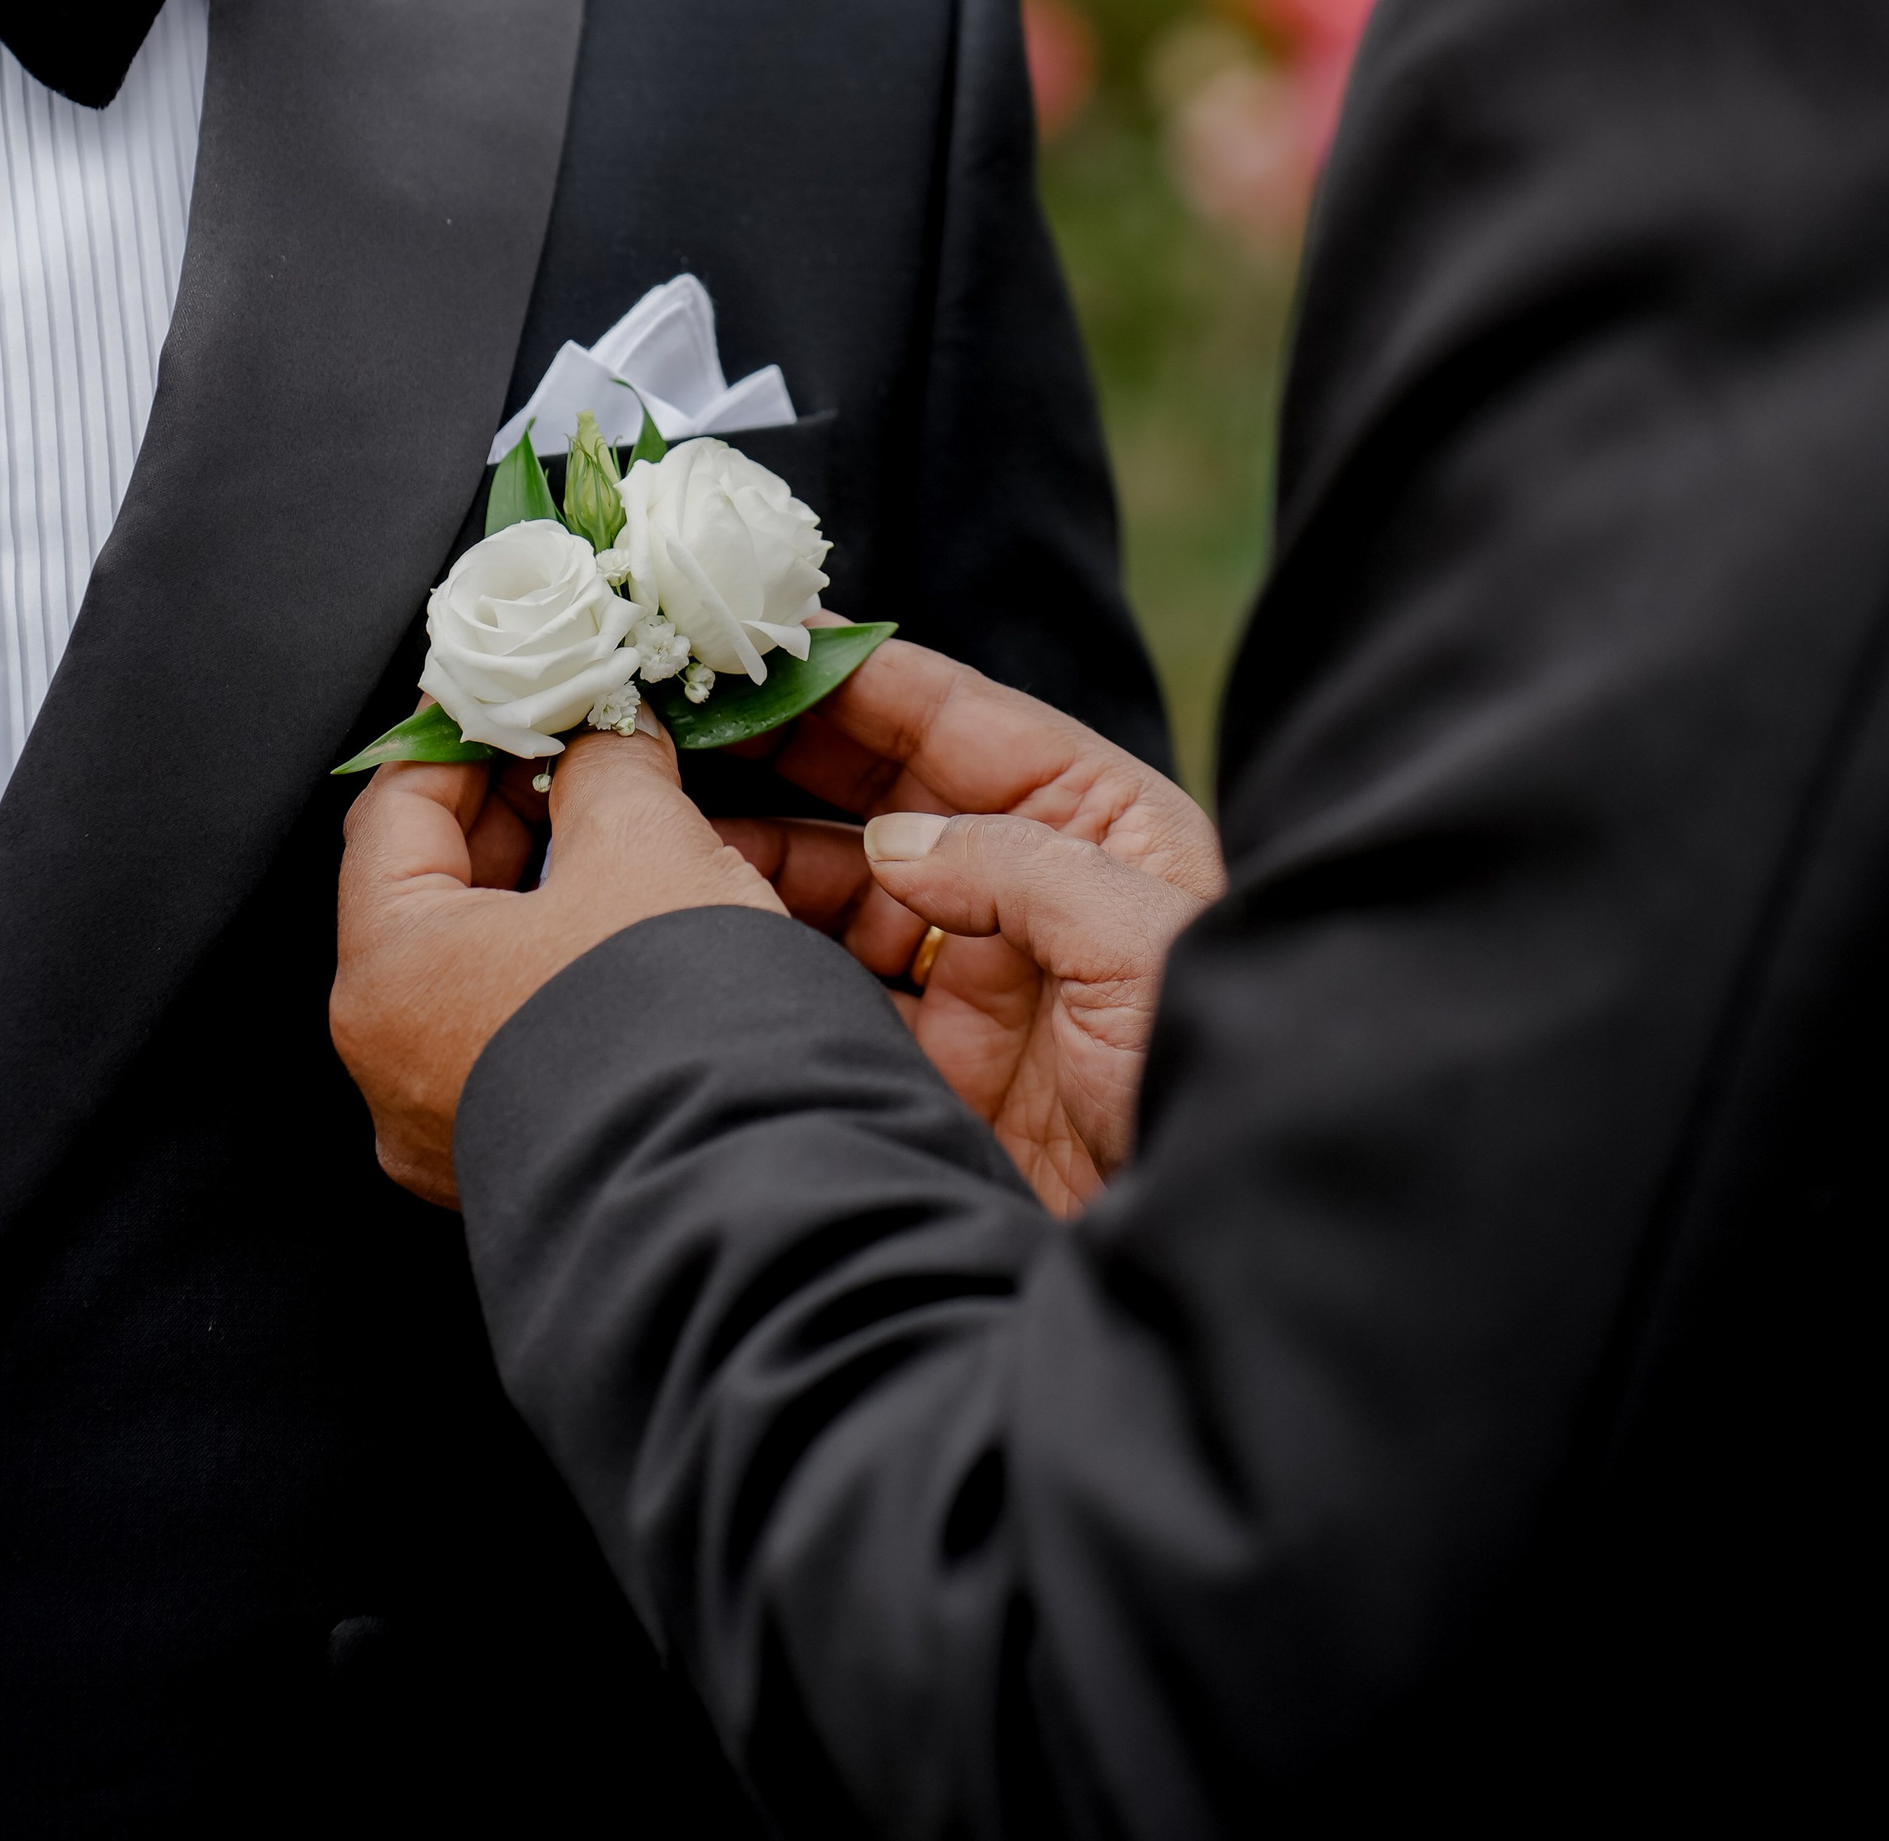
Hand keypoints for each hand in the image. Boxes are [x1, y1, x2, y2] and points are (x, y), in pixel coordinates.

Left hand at [332, 712, 779, 1206]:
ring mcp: (459, 1125)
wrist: (746, 1197)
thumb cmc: (668, 1023)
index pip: (395, 809)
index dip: (457, 730)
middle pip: (440, 890)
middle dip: (521, 806)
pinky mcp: (530, 1157)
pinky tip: (656, 926)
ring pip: (496, 964)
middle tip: (585, 743)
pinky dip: (584, 964)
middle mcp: (398, 1063)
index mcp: (388, 974)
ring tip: (641, 826)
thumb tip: (603, 735)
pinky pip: (537, 1028)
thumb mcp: (644, 846)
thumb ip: (609, 768)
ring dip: (563, 885)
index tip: (504, 687)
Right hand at [716, 640, 1223, 1216]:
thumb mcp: (1144, 944)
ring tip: (659, 826)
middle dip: (778, 752)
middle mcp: (1030, 887)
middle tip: (673, 719)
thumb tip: (893, 843)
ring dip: (753, 856)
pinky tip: (702, 934)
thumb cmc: (1228, 1074)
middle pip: (881, 793)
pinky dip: (765, 962)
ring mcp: (980, 981)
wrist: (1229, 1251)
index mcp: (1098, 823)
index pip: (956, 720)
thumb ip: (1018, 870)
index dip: (855, 674)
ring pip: (840, 891)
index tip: (758, 638)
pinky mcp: (940, 1073)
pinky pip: (831, 996)